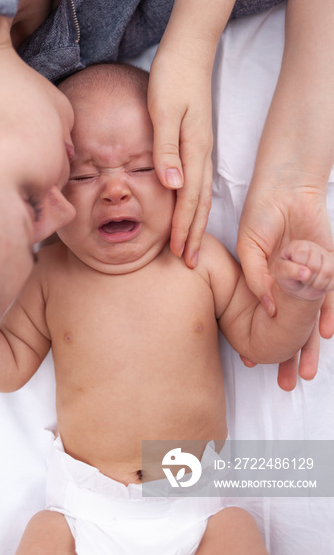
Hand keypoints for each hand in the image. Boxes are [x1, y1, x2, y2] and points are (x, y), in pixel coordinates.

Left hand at [148, 40, 213, 264]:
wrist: (187, 52)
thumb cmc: (171, 78)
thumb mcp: (163, 111)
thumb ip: (166, 149)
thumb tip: (172, 187)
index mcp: (194, 149)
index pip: (190, 198)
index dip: (183, 227)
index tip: (177, 252)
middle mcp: (201, 152)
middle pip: (200, 202)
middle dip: (192, 233)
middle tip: (186, 261)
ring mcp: (201, 147)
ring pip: (201, 194)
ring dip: (195, 221)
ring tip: (187, 243)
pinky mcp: (195, 141)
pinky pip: (198, 181)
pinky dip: (194, 202)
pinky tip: (186, 208)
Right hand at [237, 179, 333, 388]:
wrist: (286, 190)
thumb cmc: (260, 215)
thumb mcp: (248, 247)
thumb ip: (255, 278)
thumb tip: (267, 309)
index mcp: (266, 283)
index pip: (263, 320)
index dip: (257, 341)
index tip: (252, 364)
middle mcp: (288, 287)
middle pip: (289, 328)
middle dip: (287, 357)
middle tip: (285, 384)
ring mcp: (308, 280)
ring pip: (310, 321)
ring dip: (309, 347)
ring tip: (305, 373)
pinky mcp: (327, 268)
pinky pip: (331, 297)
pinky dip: (329, 315)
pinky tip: (323, 334)